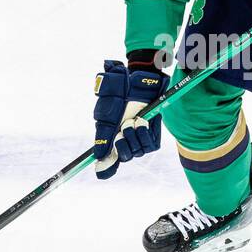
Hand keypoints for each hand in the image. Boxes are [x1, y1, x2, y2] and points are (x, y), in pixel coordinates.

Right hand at [92, 60, 168, 178]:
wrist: (139, 81)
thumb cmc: (120, 93)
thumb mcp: (107, 111)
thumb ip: (102, 133)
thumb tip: (98, 154)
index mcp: (109, 137)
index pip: (108, 162)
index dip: (105, 169)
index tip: (100, 171)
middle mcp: (124, 140)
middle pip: (124, 157)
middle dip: (122, 145)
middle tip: (121, 129)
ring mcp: (139, 138)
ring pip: (136, 151)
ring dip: (133, 136)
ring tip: (133, 120)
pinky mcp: (152, 135)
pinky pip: (150, 145)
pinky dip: (144, 134)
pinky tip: (142, 121)